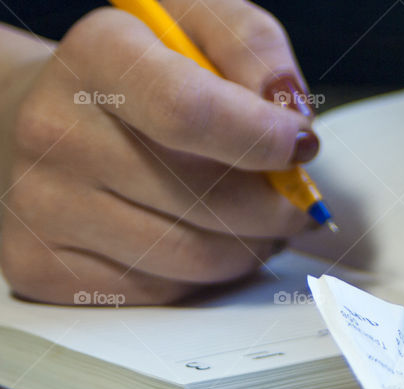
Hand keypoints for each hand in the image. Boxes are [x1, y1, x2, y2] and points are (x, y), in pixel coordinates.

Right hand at [0, 0, 316, 304]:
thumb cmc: (138, 77)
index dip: (264, 139)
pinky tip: (206, 238)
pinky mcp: (47, 267)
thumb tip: (288, 106)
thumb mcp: (196, 26)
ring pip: (196, 257)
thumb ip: (252, 45)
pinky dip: (206, 273)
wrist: (48, 120)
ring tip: (254, 218)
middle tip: (291, 195)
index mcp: (98, 58)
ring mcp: (45, 207)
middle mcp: (57, 133)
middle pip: (209, 199)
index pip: (191, 113)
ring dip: (250, 245)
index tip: (301, 145)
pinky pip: (167, 290)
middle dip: (275, 206)